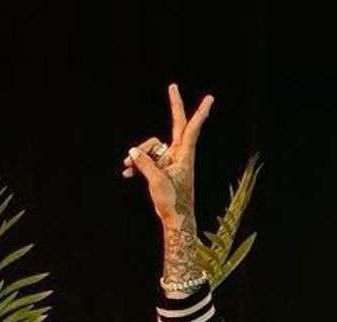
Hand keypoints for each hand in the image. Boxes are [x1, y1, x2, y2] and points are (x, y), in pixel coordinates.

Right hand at [121, 83, 213, 230]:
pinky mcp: (162, 170)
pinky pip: (148, 160)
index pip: (192, 128)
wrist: (175, 220)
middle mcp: (178, 154)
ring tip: (127, 166)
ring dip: (139, 155)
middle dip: (174, 106)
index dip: (200, 112)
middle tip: (173, 86)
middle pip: (175, 125)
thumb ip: (144, 163)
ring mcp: (170, 161)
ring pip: (152, 147)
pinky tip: (127, 172)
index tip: (209, 98)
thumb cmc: (172, 201)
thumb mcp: (156, 181)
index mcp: (184, 155)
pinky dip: (138, 164)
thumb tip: (132, 152)